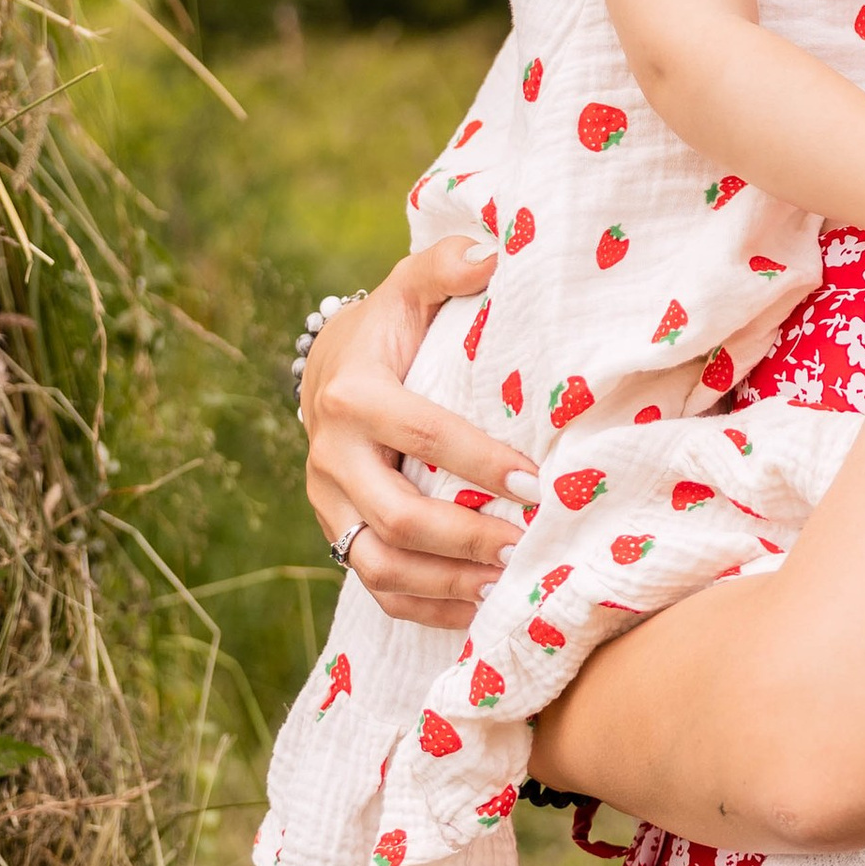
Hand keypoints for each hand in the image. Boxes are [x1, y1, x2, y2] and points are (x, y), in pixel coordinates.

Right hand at [301, 235, 535, 628]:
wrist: (328, 367)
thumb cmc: (390, 327)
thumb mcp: (409, 286)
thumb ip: (446, 266)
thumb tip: (494, 254)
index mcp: (355, 395)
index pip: (423, 436)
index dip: (479, 463)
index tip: (536, 483)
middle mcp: (331, 456)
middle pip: (395, 516)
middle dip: (464, 539)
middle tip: (526, 546)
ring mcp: (328, 502)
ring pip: (378, 564)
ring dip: (445, 585)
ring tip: (507, 587)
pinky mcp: (336, 532)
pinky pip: (375, 587)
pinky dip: (426, 608)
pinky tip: (479, 611)